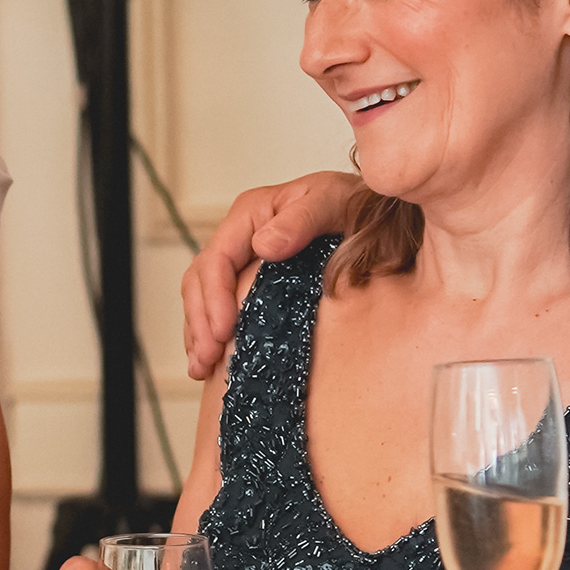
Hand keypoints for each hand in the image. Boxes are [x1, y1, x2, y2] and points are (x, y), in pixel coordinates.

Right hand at [179, 171, 361, 380]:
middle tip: (209, 358)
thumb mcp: (331, 202)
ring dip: (197, 333)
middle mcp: (239, 237)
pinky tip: (208, 362)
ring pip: (201, 298)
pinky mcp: (248, 282)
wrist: (371, 213)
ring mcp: (241, 261)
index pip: (216, 259)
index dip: (214, 297)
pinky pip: (216, 309)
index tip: (224, 330)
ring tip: (201, 367)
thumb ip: (302, 220)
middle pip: (200, 281)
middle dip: (201, 321)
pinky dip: (208, 335)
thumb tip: (265, 247)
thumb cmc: (352, 204)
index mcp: (249, 214)